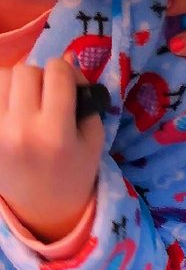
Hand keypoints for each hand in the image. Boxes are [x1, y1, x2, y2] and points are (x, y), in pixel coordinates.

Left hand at [0, 59, 102, 241]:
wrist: (43, 208)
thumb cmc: (74, 173)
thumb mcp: (93, 140)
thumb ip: (85, 100)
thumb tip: (67, 61)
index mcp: (54, 134)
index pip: (57, 72)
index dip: (67, 73)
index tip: (70, 88)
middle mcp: (21, 129)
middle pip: (26, 70)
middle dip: (40, 78)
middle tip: (47, 98)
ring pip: (1, 76)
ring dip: (16, 83)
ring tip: (25, 103)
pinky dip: (3, 96)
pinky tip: (12, 111)